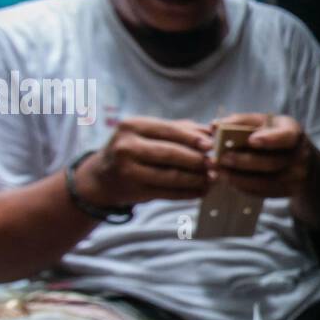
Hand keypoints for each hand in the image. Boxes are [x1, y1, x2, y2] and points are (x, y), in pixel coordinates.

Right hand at [77, 116, 212, 205]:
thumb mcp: (149, 134)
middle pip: (171, 153)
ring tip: (212, 179)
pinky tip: (201, 191)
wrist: (103, 177)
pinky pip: (167, 193)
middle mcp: (126, 146)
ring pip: (171, 176)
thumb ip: (180, 129)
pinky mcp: (134, 191)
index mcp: (133, 125)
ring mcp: (128, 170)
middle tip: (217, 165)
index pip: (169, 130)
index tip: (212, 145)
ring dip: (196, 179)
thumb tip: (212, 130)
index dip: (193, 138)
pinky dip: (188, 193)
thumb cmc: (134, 150)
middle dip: (197, 160)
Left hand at [211, 113, 316, 198]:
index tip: (251, 140)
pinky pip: (264, 192)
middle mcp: (299, 156)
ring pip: (266, 182)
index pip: (286, 137)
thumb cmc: (273, 134)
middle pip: (272, 163)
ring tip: (220, 172)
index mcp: (294, 133)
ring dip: (240, 178)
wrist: (297, 158)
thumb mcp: (263, 122)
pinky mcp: (287, 191)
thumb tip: (214, 125)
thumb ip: (240, 122)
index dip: (270, 140)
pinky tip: (230, 180)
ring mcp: (295, 177)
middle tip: (221, 158)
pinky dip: (244, 187)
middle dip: (244, 161)